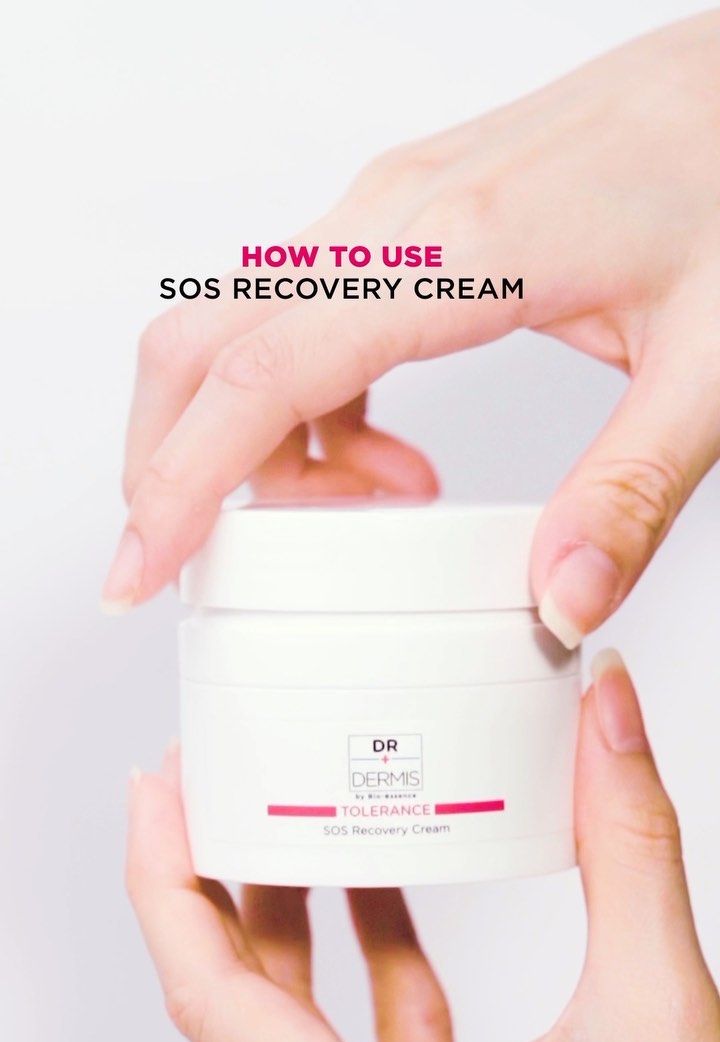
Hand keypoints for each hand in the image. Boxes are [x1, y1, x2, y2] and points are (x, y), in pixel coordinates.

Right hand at [105, 11, 719, 645]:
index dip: (178, 484)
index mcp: (453, 252)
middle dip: (175, 466)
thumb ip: (631, 491)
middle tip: (204, 561)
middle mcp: (394, 217)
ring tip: (369, 507)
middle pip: (201, 343)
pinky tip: (388, 456)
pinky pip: (302, 321)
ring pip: (242, 332)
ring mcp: (390, 210)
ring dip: (258, 444)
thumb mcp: (710, 362)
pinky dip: (307, 409)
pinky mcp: (405, 220)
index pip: (258, 376)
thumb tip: (561, 596)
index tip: (140, 567)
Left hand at [127, 650, 719, 1041]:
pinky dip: (350, 969)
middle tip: (214, 783)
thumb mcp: (656, 1013)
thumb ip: (628, 845)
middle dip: (210, 885)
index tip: (160, 788)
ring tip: (285, 820)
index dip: (166, 881)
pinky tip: (374, 891)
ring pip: (279, 1036)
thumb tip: (607, 714)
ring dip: (278, 925)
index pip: (211, 999)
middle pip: (228, 1011)